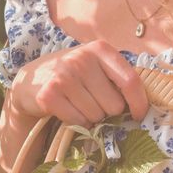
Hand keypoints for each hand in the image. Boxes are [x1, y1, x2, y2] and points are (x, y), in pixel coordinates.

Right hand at [10, 39, 148, 127]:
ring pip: (96, 116)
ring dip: (89, 118)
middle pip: (114, 106)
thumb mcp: (95, 66)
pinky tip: (67, 110)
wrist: (31, 80)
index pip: (130, 81)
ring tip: (77, 105)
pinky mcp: (49, 95)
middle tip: (92, 103)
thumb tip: (141, 107)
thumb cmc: (72, 76)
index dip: (139, 103)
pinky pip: (78, 121)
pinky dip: (75, 122)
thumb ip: (116, 78)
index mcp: (101, 50)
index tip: (138, 116)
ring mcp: (64, 76)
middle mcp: (83, 59)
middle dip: (106, 111)